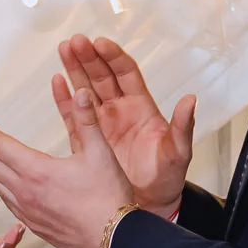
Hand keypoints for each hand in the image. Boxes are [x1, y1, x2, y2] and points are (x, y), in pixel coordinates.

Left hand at [0, 87, 136, 247]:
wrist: (114, 240)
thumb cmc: (108, 198)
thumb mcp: (100, 153)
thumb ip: (86, 120)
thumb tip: (80, 92)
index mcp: (36, 171)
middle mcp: (25, 192)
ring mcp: (26, 211)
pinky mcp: (33, 224)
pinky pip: (6, 201)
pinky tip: (6, 182)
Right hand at [55, 35, 193, 215]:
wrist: (149, 205)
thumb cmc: (167, 179)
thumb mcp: (178, 152)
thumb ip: (182, 127)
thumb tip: (190, 101)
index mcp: (142, 108)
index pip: (126, 73)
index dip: (113, 57)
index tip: (100, 43)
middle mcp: (121, 111)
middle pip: (102, 76)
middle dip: (89, 57)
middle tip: (75, 42)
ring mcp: (103, 123)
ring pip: (86, 89)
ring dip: (75, 69)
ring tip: (63, 49)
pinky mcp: (89, 140)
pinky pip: (74, 114)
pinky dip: (65, 98)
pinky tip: (57, 81)